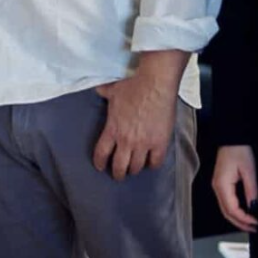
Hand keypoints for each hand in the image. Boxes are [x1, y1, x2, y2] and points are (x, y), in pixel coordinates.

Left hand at [91, 50, 186, 180]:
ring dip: (134, 169)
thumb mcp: (113, 90)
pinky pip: (156, 162)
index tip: (101, 166)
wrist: (155, 83)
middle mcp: (126, 140)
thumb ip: (103, 93)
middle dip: (118, 173)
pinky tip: (151, 163)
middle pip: (119, 166)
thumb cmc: (134, 85)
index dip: (100, 163)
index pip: (101, 154)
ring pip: (136, 167)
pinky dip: (153, 165)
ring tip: (134, 168)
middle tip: (119, 174)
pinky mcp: (160, 142)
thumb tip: (97, 89)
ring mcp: (144, 143)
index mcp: (112, 129)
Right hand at [212, 145, 257, 231]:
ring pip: (225, 209)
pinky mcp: (221, 184)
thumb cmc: (238, 150)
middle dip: (239, 223)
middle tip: (253, 228)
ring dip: (237, 218)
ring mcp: (217, 186)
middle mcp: (217, 187)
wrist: (231, 138)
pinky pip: (226, 202)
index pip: (232, 209)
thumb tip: (253, 206)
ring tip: (250, 224)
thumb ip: (251, 190)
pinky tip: (243, 212)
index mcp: (222, 185)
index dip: (244, 219)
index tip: (255, 222)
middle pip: (226, 213)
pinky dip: (234, 211)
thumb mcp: (249, 170)